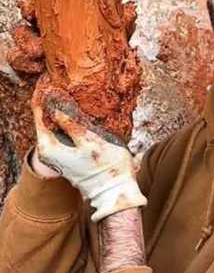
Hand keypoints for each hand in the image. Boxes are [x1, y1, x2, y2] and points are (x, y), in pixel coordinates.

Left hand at [32, 89, 145, 221]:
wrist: (115, 193)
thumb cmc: (105, 168)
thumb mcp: (90, 140)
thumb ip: (71, 121)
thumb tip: (55, 102)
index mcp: (49, 145)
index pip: (39, 112)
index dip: (44, 94)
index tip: (50, 79)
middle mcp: (49, 150)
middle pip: (47, 117)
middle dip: (54, 100)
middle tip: (64, 82)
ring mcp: (59, 153)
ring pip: (57, 124)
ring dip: (65, 110)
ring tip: (74, 93)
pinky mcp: (69, 155)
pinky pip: (66, 132)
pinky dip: (73, 121)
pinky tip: (84, 113)